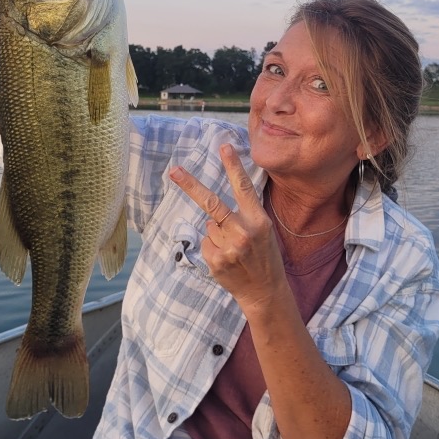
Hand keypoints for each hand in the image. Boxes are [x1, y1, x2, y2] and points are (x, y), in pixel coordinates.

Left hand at [169, 143, 287, 312]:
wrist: (265, 292)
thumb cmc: (264, 257)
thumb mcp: (264, 231)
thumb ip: (243, 217)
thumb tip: (211, 212)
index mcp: (258, 221)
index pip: (243, 188)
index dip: (233, 166)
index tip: (224, 147)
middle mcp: (243, 232)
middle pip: (211, 203)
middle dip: (190, 185)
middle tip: (173, 171)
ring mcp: (228, 248)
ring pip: (209, 226)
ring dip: (217, 234)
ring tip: (234, 250)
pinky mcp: (215, 261)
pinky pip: (205, 243)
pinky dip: (213, 249)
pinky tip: (227, 260)